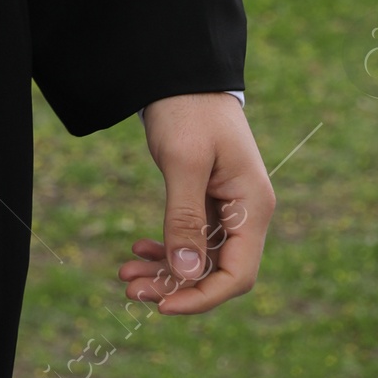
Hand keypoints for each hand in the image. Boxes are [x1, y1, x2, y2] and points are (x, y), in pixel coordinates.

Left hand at [120, 93, 274, 314]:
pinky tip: (138, 247)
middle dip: (175, 286)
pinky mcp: (210, 198)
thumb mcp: (182, 162)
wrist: (182, 71)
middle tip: (129, 290)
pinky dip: (166, 247)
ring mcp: (229, 206)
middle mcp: (247, 212)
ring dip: (165, 270)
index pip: (237, 275)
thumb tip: (186, 276)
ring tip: (124, 275)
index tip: (162, 306)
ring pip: (200, 257)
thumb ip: (185, 218)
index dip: (201, 297)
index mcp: (253, 206)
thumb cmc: (187, 110)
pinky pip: (192, 237)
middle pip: (217, 271)